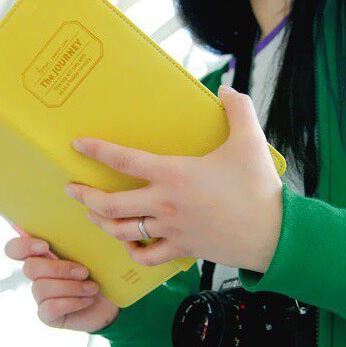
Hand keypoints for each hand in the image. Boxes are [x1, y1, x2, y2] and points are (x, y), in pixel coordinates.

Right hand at [5, 237, 118, 331]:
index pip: (15, 248)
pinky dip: (71, 302)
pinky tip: (87, 299)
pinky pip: (49, 308)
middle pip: (30, 267)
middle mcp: (38, 274)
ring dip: (71, 287)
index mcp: (43, 254)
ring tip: (92, 287)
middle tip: (84, 271)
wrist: (112, 299)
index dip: (23, 246)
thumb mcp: (91, 250)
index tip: (45, 246)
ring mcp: (41, 295)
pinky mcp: (48, 315)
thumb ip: (78, 238)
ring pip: (41, 288)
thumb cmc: (100, 269)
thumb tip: (80, 219)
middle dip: (59, 268)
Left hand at [65, 85, 282, 272]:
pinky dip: (133, 252)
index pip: (124, 160)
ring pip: (122, 232)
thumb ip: (238, 110)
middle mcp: (164, 203)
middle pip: (110, 204)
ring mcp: (171, 229)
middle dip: (84, 197)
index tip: (77, 145)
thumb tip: (226, 89)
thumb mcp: (250, 141)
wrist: (275, 234)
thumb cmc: (259, 188)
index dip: (97, 150)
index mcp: (174, 174)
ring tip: (92, 216)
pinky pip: (148, 256)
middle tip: (70, 190)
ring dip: (102, 223)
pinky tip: (129, 246)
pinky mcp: (182, 248)